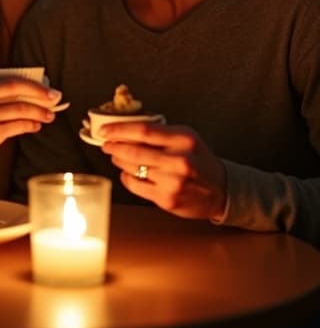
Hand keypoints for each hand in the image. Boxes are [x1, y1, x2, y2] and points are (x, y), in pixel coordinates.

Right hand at [0, 73, 60, 176]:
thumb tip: (35, 91)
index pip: (9, 79)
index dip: (33, 84)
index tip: (48, 89)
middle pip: (15, 88)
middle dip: (40, 93)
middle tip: (55, 98)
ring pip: (19, 109)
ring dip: (39, 112)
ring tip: (49, 115)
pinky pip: (16, 126)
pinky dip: (30, 125)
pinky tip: (36, 126)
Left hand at [101, 122, 226, 220]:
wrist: (221, 190)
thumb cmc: (199, 159)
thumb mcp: (186, 137)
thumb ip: (160, 132)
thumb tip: (126, 127)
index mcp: (183, 139)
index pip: (144, 131)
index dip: (120, 130)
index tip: (106, 130)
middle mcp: (179, 160)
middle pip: (134, 151)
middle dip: (114, 146)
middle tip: (106, 144)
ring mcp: (173, 182)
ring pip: (133, 168)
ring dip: (119, 161)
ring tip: (116, 156)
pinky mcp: (167, 199)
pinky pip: (136, 186)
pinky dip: (127, 177)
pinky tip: (127, 173)